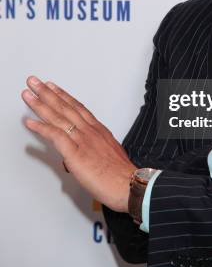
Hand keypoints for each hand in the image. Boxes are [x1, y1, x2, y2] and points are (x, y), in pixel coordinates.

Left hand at [22, 76, 135, 212]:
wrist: (127, 185)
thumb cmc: (121, 174)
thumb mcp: (110, 155)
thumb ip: (95, 150)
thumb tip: (85, 154)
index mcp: (98, 130)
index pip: (78, 107)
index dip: (63, 96)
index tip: (53, 87)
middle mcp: (90, 131)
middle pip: (66, 107)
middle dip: (48, 93)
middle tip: (35, 81)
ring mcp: (83, 141)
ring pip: (59, 117)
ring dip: (41, 104)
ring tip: (28, 94)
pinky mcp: (76, 153)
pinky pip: (56, 136)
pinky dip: (42, 128)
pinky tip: (30, 122)